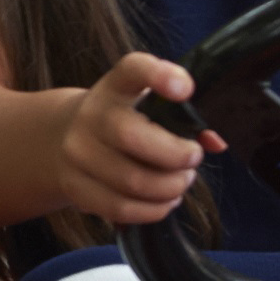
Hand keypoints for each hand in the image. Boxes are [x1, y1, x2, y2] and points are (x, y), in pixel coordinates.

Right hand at [58, 52, 212, 230]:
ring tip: (180, 182)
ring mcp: (77, 153)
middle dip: (176, 155)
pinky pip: (121, 208)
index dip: (158, 75)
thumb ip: (184, 116)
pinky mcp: (75, 187)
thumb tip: (216, 141)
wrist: (63, 136)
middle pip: (132, 137)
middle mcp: (90, 116)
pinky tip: (164, 201)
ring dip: (169, 188)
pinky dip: (152, 210)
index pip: (133, 70)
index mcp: (115, 86)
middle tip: (193, 159)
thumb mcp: (147, 105)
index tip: (186, 89)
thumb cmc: (122, 119)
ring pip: (132, 182)